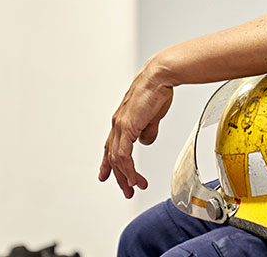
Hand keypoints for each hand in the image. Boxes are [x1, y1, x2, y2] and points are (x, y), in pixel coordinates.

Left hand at [98, 63, 174, 197]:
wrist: (160, 76)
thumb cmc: (158, 90)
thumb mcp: (153, 116)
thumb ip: (148, 130)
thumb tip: (145, 142)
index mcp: (123, 120)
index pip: (112, 146)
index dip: (109, 163)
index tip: (106, 175)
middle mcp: (118, 124)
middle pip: (112, 157)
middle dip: (119, 176)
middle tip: (126, 190)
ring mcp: (120, 126)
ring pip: (117, 159)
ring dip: (126, 176)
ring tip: (136, 187)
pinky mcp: (127, 127)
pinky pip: (124, 155)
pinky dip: (128, 169)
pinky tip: (134, 177)